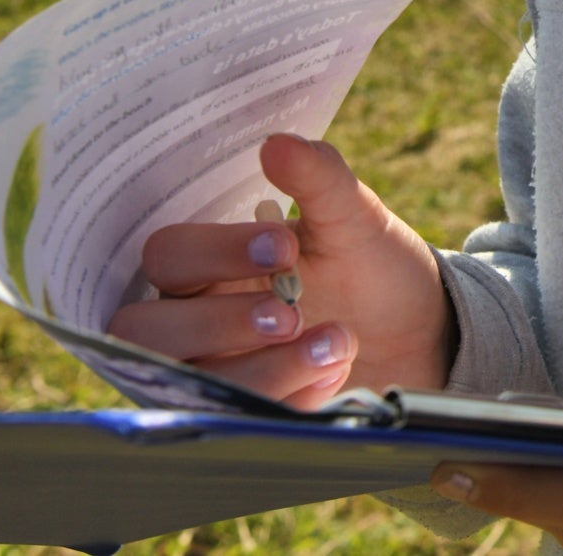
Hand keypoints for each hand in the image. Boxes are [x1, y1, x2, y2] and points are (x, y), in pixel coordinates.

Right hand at [104, 133, 453, 406]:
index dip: (212, 252)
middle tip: (290, 312)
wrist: (418, 333)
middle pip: (143, 330)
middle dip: (216, 322)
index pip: (164, 256)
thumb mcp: (354, 218)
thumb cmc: (370, 268)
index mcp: (207, 264)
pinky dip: (289, 398)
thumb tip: (277, 143)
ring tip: (338, 342)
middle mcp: (193, 320)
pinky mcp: (243, 415)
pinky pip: (237, 419)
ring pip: (190, 382)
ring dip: (264, 367)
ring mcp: (212, 373)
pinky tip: (335, 375)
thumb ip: (318, 178)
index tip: (283, 248)